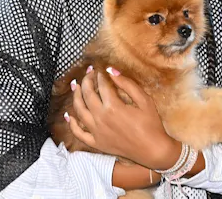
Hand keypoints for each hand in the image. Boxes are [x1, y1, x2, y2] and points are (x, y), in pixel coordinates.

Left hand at [65, 68, 180, 169]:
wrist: (152, 150)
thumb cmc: (151, 124)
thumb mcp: (144, 100)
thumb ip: (127, 84)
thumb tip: (111, 70)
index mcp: (113, 107)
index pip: (102, 85)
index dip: (100, 76)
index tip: (100, 70)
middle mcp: (101, 118)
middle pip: (88, 95)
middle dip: (87, 81)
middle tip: (88, 73)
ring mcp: (97, 132)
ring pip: (79, 111)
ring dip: (76, 96)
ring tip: (75, 86)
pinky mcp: (96, 143)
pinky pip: (79, 133)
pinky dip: (72, 124)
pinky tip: (68, 115)